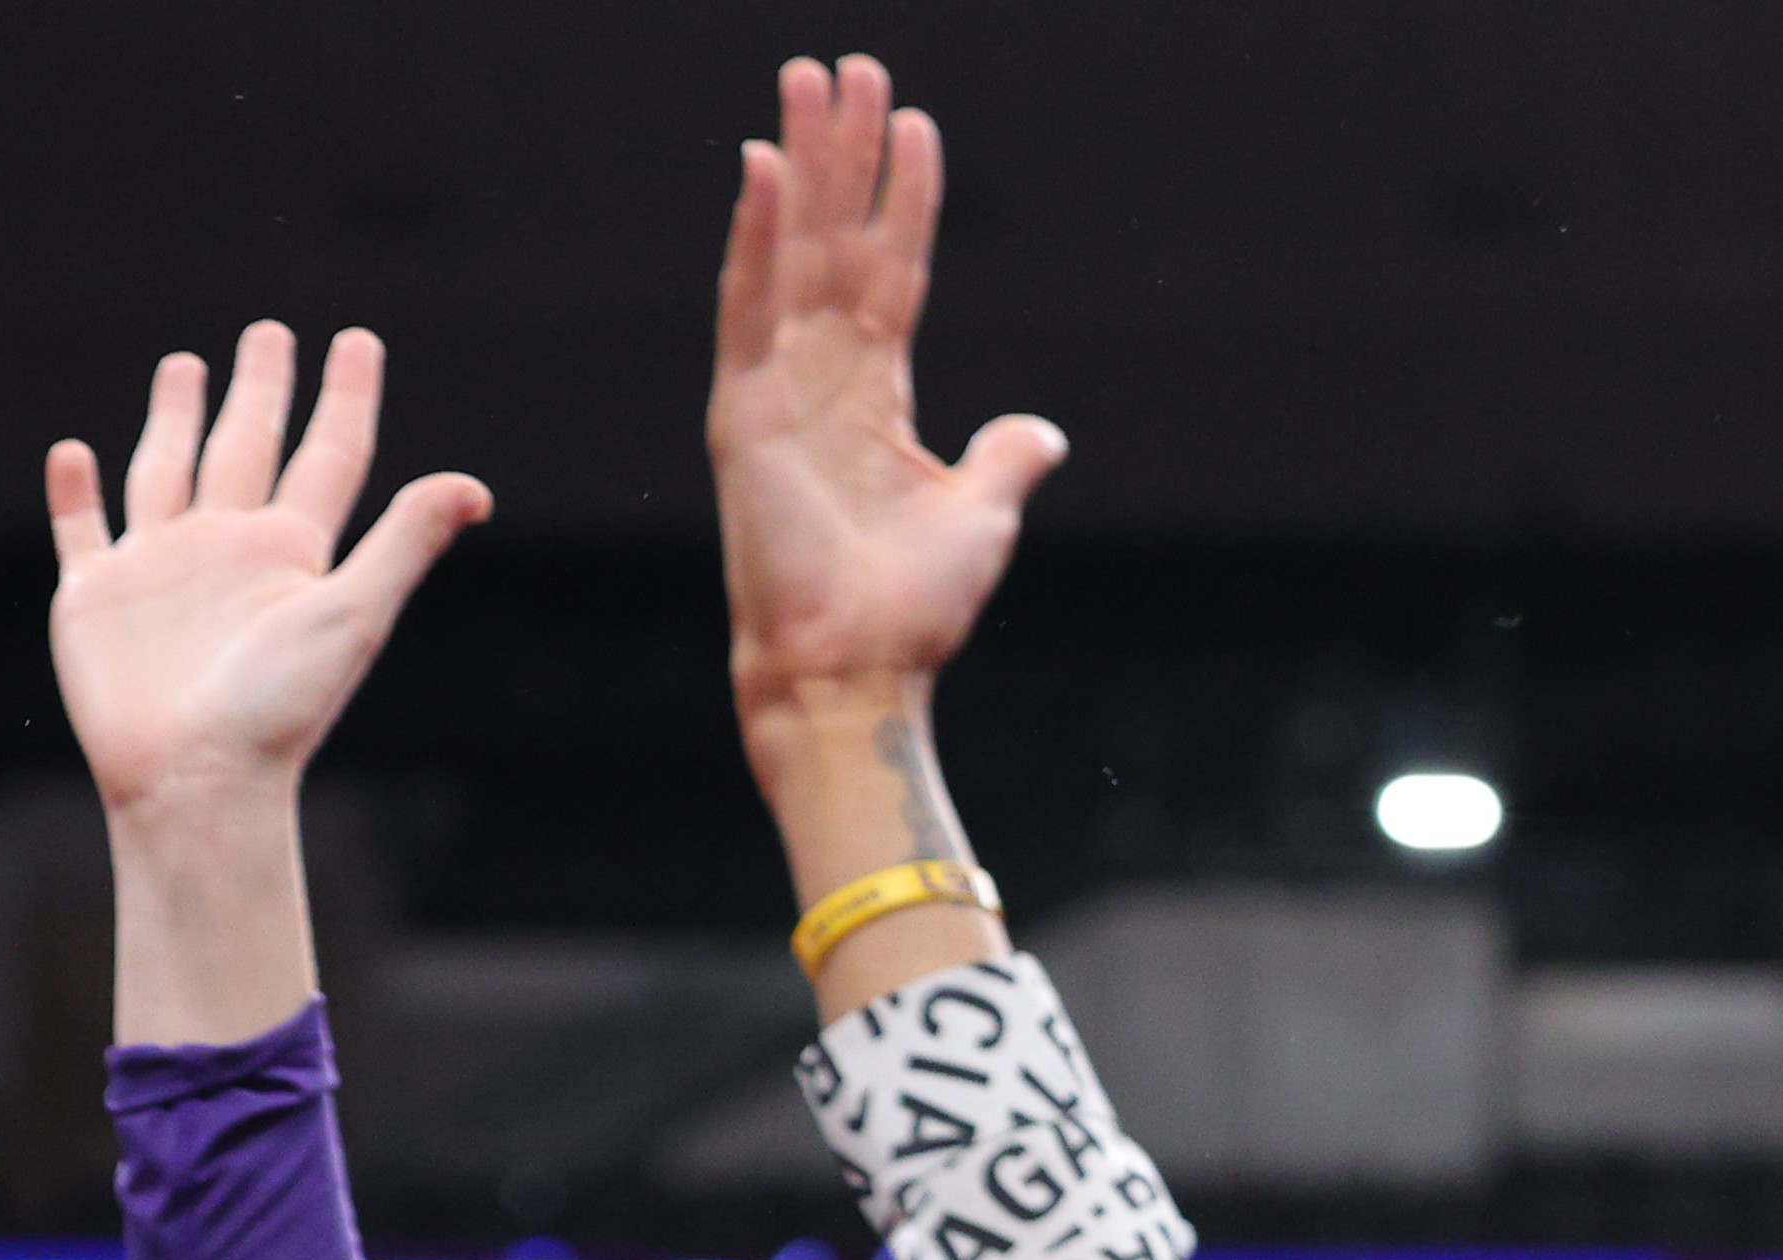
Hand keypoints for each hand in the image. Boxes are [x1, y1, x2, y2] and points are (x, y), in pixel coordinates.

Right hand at [46, 325, 487, 816]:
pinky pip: (82, 529)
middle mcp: (230, 548)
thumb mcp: (352, 614)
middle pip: (249, 445)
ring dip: (176, 418)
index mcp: (295, 550)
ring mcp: (161, 568)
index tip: (359, 340)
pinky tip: (77, 453)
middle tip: (270, 331)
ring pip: (168, 469)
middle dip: (260, 388)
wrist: (198, 779)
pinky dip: (76, 491)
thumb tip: (475, 487)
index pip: (331, 454)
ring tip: (186, 364)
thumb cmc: (282, 707)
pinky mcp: (95, 596)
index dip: (345, 395)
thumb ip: (405, 543)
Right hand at [712, 57, 1064, 712]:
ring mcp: (774, 386)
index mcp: (874, 395)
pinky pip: (747, 305)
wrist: (854, 670)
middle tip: (848, 66)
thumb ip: (1005, 457)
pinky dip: (754, 235)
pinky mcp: (739, 412)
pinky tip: (762, 167)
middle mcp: (819, 375)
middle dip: (842, 152)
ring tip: (810, 81)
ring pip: (790, 248)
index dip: (904, 198)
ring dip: (801, 163)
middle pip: (835, 237)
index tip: (915, 123)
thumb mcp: (981, 515)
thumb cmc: (910, 608)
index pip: (893, 271)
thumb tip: (1043, 428)